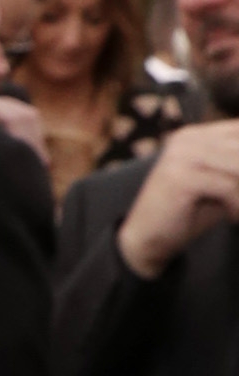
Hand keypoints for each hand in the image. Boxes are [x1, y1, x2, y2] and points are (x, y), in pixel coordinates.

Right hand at [114, 124, 238, 274]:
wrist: (145, 240)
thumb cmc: (186, 214)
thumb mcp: (221, 184)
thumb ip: (238, 170)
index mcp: (197, 135)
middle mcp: (189, 139)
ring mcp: (182, 155)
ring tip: (237, 210)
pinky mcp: (180, 176)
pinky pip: (227, 185)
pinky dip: (236, 205)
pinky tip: (232, 217)